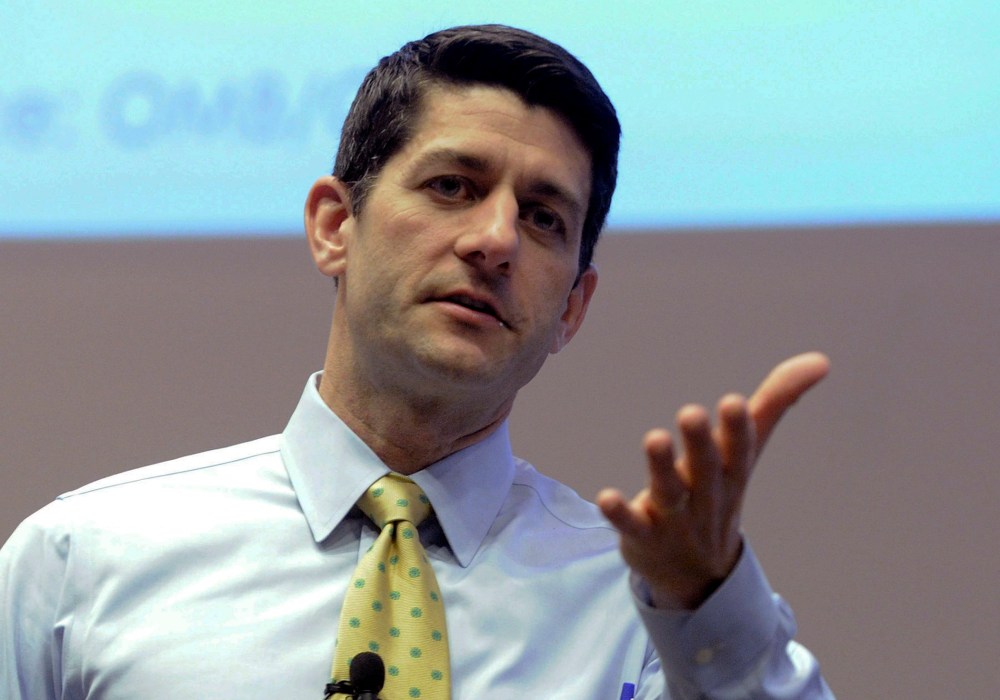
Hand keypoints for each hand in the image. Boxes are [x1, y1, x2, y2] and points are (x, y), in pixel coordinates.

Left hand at [597, 352, 829, 608]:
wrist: (698, 577)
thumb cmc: (720, 493)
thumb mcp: (747, 450)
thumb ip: (776, 402)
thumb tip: (821, 360)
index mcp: (731, 472)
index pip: (739, 450)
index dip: (737, 429)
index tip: (733, 403)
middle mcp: (705, 495)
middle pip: (705, 469)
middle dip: (700, 443)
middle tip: (692, 412)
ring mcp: (675, 519)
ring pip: (669, 493)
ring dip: (661, 468)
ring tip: (654, 438)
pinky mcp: (643, 536)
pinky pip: (632, 526)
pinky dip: (620, 514)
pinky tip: (605, 497)